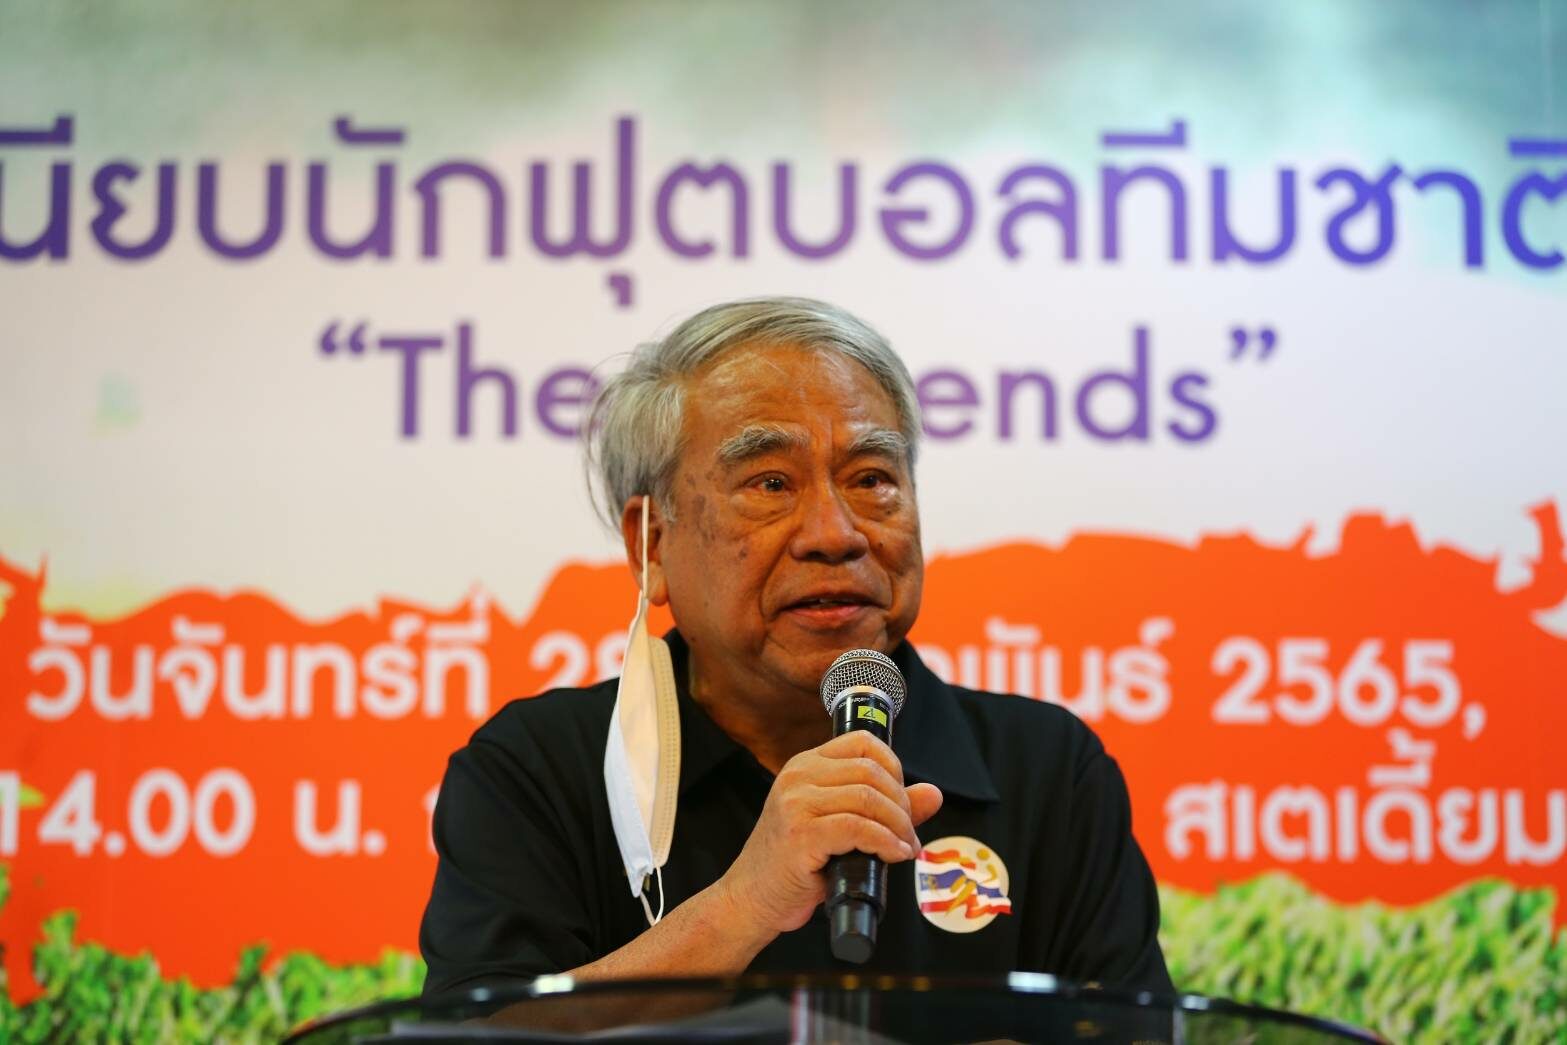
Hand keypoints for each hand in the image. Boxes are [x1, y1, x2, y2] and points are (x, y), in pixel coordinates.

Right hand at [716, 731, 943, 939]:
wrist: (751, 899)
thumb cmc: (795, 864)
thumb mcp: (840, 826)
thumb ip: (885, 807)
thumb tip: (934, 793)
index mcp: (805, 765)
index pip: (863, 742)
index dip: (894, 767)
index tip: (903, 799)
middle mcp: (797, 776)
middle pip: (871, 771)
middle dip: (902, 804)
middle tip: (909, 834)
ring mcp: (795, 804)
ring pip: (868, 798)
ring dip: (898, 825)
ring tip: (904, 847)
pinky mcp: (800, 835)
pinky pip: (857, 828)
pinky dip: (885, 842)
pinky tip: (893, 855)